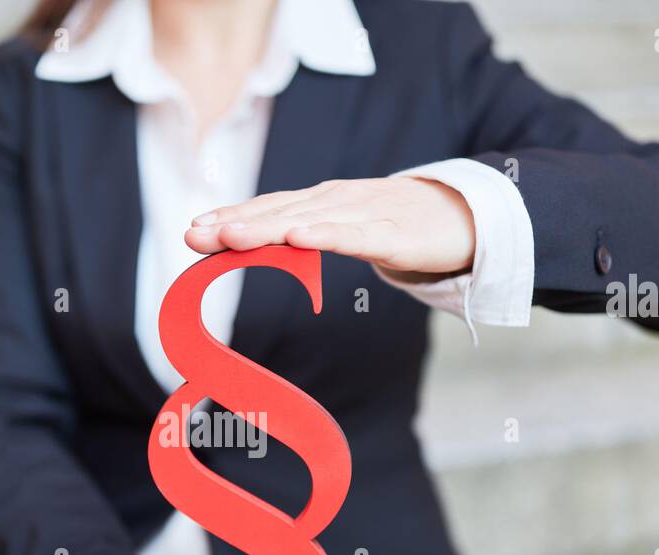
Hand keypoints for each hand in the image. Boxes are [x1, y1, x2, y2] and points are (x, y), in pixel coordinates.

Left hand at [184, 177, 475, 281]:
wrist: (465, 216)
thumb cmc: (398, 224)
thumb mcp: (345, 230)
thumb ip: (305, 237)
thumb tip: (257, 249)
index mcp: (322, 204)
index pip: (268, 209)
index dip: (231, 217)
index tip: (193, 229)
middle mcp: (336, 201)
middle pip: (278, 214)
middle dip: (234, 224)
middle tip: (194, 234)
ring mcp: (365, 213)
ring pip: (307, 221)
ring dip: (266, 227)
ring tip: (229, 236)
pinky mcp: (394, 233)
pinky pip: (356, 236)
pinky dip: (326, 235)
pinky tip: (299, 238)